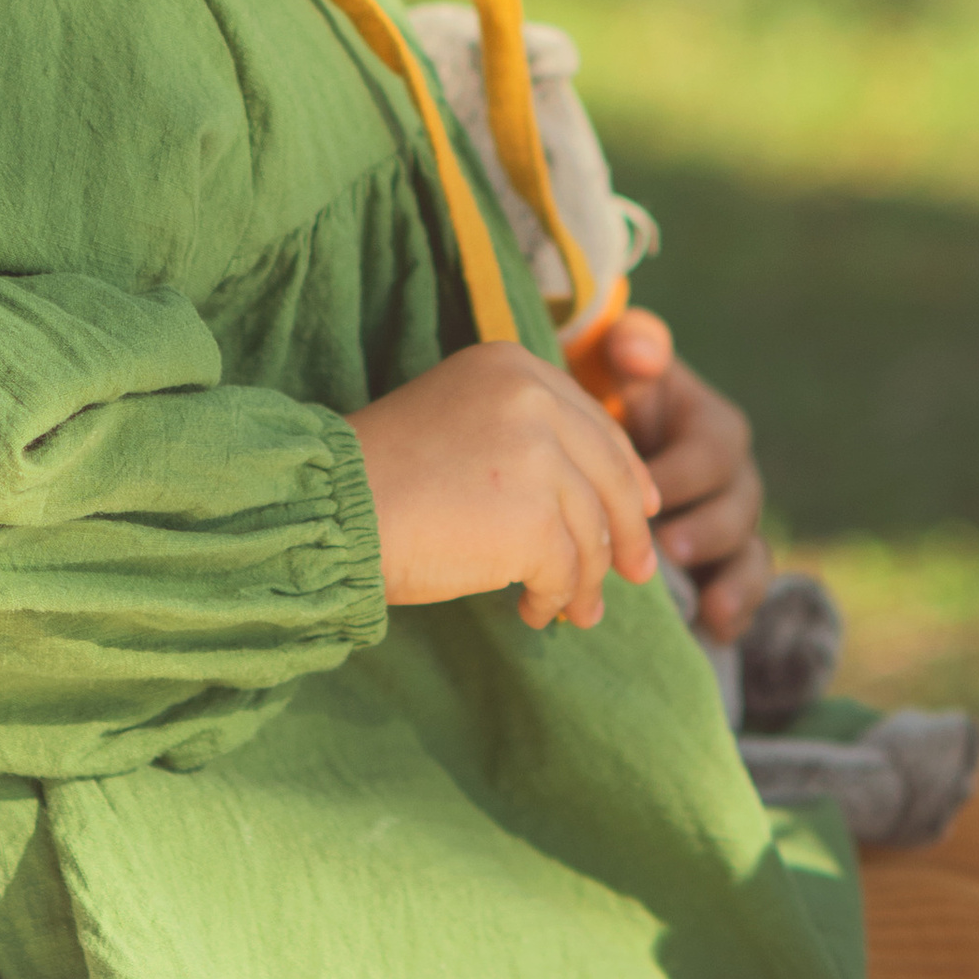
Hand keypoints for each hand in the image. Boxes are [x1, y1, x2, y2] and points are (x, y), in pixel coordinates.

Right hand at [349, 343, 661, 630]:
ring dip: (586, 579)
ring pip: (592, 530)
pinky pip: (566, 570)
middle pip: (610, 474)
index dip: (626, 470)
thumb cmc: (382, 475)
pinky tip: (532, 611)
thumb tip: (591, 497)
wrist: (335, 507)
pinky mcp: (533, 518)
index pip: (594, 422)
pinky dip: (556, 597)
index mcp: (513, 365)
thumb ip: (522, 436)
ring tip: (575, 613)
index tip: (643, 507)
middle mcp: (533, 397)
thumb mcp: (458, 421)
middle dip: (628, 531)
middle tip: (639, 574)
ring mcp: (538, 455)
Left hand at [589, 310, 771, 640]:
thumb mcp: (612, 371)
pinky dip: (737, 609)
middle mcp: (732, 476)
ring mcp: (733, 524)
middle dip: (707, 528)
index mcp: (710, 426)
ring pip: (751, 549)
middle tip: (669, 549)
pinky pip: (748, 589)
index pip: (716, 447)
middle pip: (740, 503)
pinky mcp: (727, 566)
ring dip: (730, 575)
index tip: (646, 498)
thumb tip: (637, 345)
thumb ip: (628, 351)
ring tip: (701, 599)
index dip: (685, 473)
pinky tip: (716, 627)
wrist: (597, 457)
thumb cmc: (605, 408)